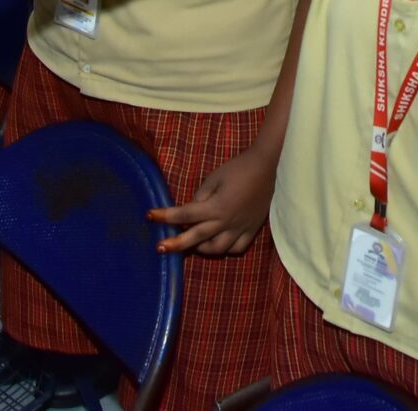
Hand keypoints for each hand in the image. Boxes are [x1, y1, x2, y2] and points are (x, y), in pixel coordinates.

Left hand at [151, 140, 276, 256]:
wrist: (268, 167)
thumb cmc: (238, 168)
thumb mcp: (214, 178)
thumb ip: (200, 196)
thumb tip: (191, 210)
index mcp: (215, 207)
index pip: (183, 215)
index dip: (164, 216)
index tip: (149, 215)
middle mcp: (226, 222)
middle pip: (195, 239)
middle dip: (175, 244)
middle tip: (159, 248)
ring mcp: (240, 229)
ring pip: (216, 250)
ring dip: (201, 248)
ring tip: (193, 243)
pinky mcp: (252, 230)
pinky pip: (237, 249)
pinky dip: (225, 249)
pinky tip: (219, 243)